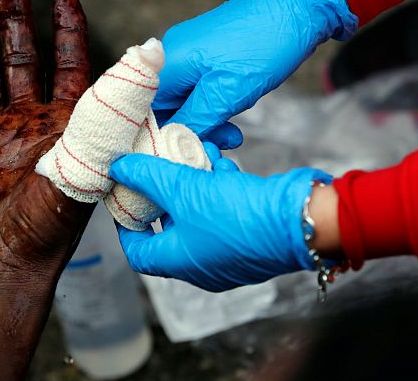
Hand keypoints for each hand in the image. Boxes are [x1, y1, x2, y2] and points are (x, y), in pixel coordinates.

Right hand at [0, 0, 91, 275]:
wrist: (4, 265)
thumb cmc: (52, 222)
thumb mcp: (91, 157)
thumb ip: (114, 106)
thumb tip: (150, 55)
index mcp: (67, 125)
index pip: (72, 65)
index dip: (68, 30)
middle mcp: (30, 125)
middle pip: (23, 60)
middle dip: (15, 19)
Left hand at [109, 150, 332, 291]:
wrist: (298, 221)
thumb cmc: (237, 216)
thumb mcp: (184, 189)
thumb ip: (148, 176)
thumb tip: (118, 167)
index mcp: (179, 263)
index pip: (137, 251)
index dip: (126, 222)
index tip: (124, 195)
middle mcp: (202, 264)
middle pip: (170, 226)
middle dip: (167, 190)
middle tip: (162, 163)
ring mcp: (228, 252)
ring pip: (200, 212)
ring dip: (195, 180)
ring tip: (197, 153)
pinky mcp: (250, 235)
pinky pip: (225, 209)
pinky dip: (220, 185)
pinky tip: (222, 162)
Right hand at [153, 0, 356, 147]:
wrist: (298, 6)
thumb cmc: (262, 45)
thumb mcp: (227, 92)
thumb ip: (194, 120)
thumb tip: (169, 143)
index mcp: (165, 63)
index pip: (139, 110)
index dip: (152, 137)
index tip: (175, 155)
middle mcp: (168, 56)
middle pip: (160, 107)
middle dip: (185, 132)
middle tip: (214, 149)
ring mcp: (187, 54)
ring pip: (182, 102)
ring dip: (203, 123)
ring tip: (232, 137)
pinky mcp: (204, 55)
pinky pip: (196, 90)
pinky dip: (211, 108)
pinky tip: (233, 121)